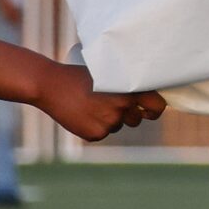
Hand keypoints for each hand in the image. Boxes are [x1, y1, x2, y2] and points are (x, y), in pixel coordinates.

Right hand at [38, 62, 166, 140]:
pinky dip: (94, 126)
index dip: (154, 110)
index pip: (157, 106)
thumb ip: (124, 87)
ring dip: (109, 119)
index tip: (149, 111)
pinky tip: (81, 113)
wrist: (50, 85)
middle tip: (109, 103)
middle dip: (128, 115)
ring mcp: (109, 123)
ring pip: (116, 126)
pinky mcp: (95, 134)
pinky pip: (101, 132)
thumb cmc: (79, 76)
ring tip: (90, 104)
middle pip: (135, 120)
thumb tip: (142, 98)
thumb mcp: (106, 75)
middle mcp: (122, 109)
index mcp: (128, 91)